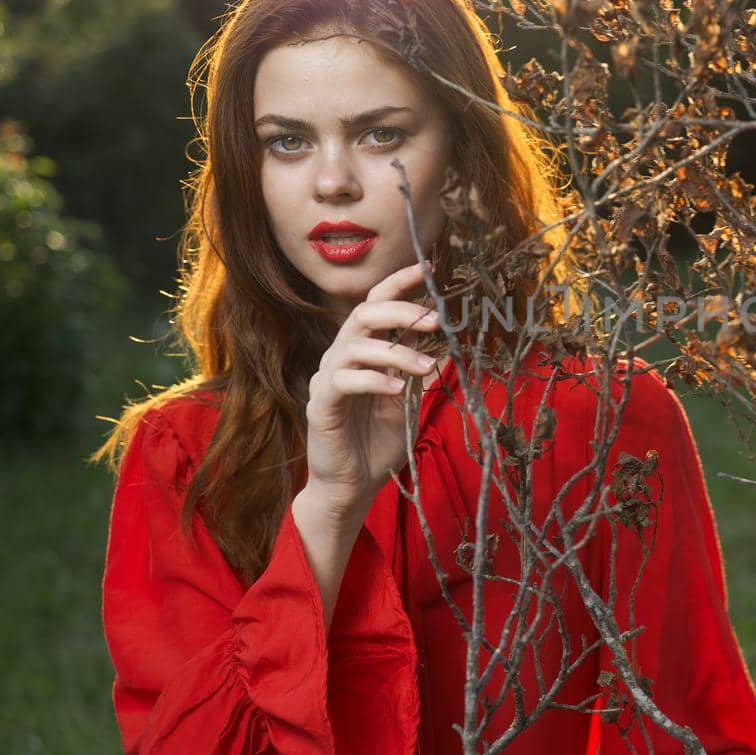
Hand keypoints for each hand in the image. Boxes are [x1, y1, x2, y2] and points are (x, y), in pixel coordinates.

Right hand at [301, 262, 441, 517]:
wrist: (351, 487)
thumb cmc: (376, 443)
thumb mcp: (405, 398)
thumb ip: (413, 364)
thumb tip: (435, 330)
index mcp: (362, 352)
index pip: (376, 304)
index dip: (399, 283)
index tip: (428, 268)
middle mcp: (341, 358)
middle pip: (362, 314)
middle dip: (399, 309)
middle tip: (434, 317)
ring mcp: (327, 380)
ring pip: (355, 345)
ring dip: (396, 351)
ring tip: (427, 367)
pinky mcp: (320, 405)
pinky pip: (343, 380)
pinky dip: (373, 379)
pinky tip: (397, 388)